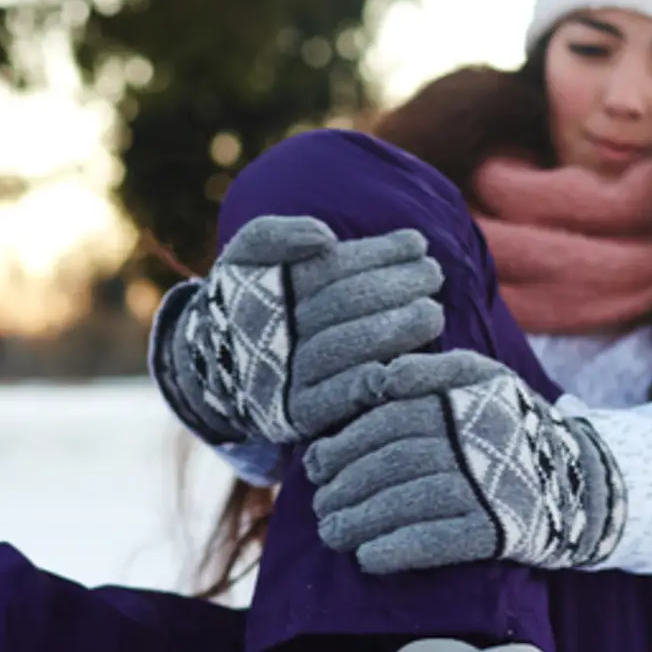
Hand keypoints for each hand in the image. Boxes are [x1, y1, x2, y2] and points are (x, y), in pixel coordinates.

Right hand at [161, 216, 444, 444]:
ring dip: (394, 331)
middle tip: (434, 275)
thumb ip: (277, 235)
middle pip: (341, 307)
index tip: (417, 243)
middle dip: (393, 287)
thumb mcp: (248, 254)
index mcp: (265, 292)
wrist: (216, 366)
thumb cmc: (248, 297)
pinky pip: (341, 399)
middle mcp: (272, 336)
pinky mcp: (300, 416)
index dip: (377, 253)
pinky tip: (409, 364)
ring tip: (434, 313)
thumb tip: (324, 237)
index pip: (329, 270)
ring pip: (345, 350)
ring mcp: (285, 378)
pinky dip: (374, 383)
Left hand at [302, 351, 626, 574]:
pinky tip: (367, 558)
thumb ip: (433, 371)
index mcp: (464, 399)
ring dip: (359, 521)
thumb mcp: (483, 379)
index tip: (315, 466)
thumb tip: (381, 378)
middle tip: (320, 506)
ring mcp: (486, 485)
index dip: (344, 444)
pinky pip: (436, 541)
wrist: (580, 482)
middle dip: (345, 486)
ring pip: (405, 500)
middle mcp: (474, 438)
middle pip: (390, 461)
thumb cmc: (513, 428)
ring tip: (332, 534)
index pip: (387, 420)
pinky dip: (396, 550)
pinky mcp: (497, 530)